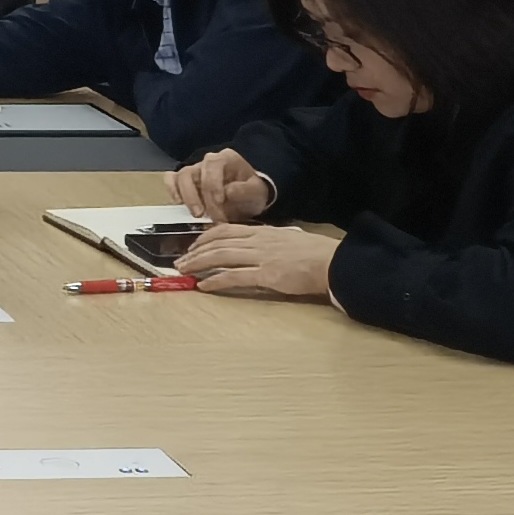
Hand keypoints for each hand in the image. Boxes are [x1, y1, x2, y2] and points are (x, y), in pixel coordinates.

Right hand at [168, 148, 274, 223]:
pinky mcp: (185, 182)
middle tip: (207, 217)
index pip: (212, 166)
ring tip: (197, 215)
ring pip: (179, 177)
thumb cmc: (251, 193)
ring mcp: (194, 171)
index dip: (212, 185)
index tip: (219, 204)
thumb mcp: (256, 192)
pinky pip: (171, 180)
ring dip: (186, 198)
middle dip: (198, 197)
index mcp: (225, 158)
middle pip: (192, 173)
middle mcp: (207, 161)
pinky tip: (180, 205)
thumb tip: (228, 191)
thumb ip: (245, 190)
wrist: (248, 199)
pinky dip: (172, 191)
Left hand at [182, 221, 340, 305]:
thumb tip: (256, 248)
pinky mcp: (267, 275)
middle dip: (196, 251)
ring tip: (184, 271)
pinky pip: (235, 276)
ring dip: (199, 263)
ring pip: (221, 256)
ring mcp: (261, 257)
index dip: (205, 237)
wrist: (332, 262)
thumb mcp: (288, 240)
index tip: (194, 245)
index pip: (226, 230)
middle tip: (181, 261)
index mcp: (263, 232)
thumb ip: (269, 242)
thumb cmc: (315, 253)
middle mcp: (258, 241)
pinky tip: (204, 285)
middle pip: (218, 242)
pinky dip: (216, 280)